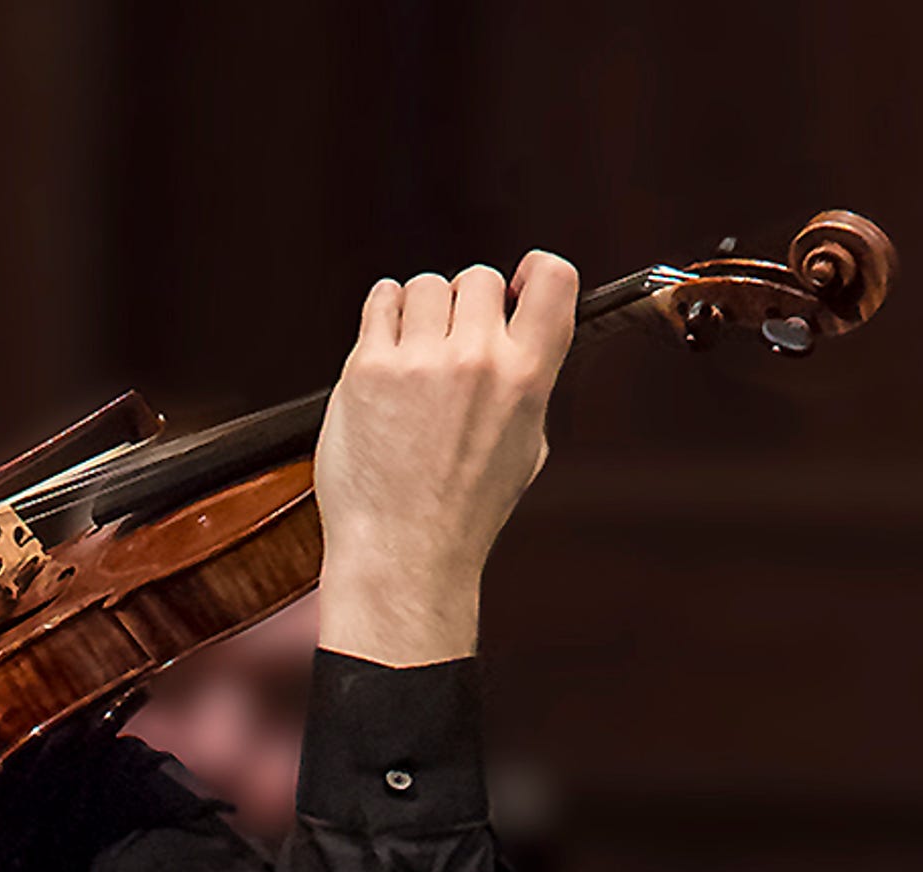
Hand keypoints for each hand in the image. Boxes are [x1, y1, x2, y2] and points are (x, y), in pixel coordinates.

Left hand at [312, 249, 578, 665]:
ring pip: (425, 286)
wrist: (404, 550)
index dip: (537, 270)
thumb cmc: (463, 509)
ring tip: (415, 351)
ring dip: (421, 310)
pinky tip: (386, 343)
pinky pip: (380, 301)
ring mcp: (418, 362)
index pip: (555, 281)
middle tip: (453, 340)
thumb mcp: (526, 445)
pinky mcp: (367, 369)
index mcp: (526, 378)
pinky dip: (383, 314)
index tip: (520, 281)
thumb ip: (526, 382)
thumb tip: (519, 333)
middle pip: (478, 278)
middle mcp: (476, 361)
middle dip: (466, 303)